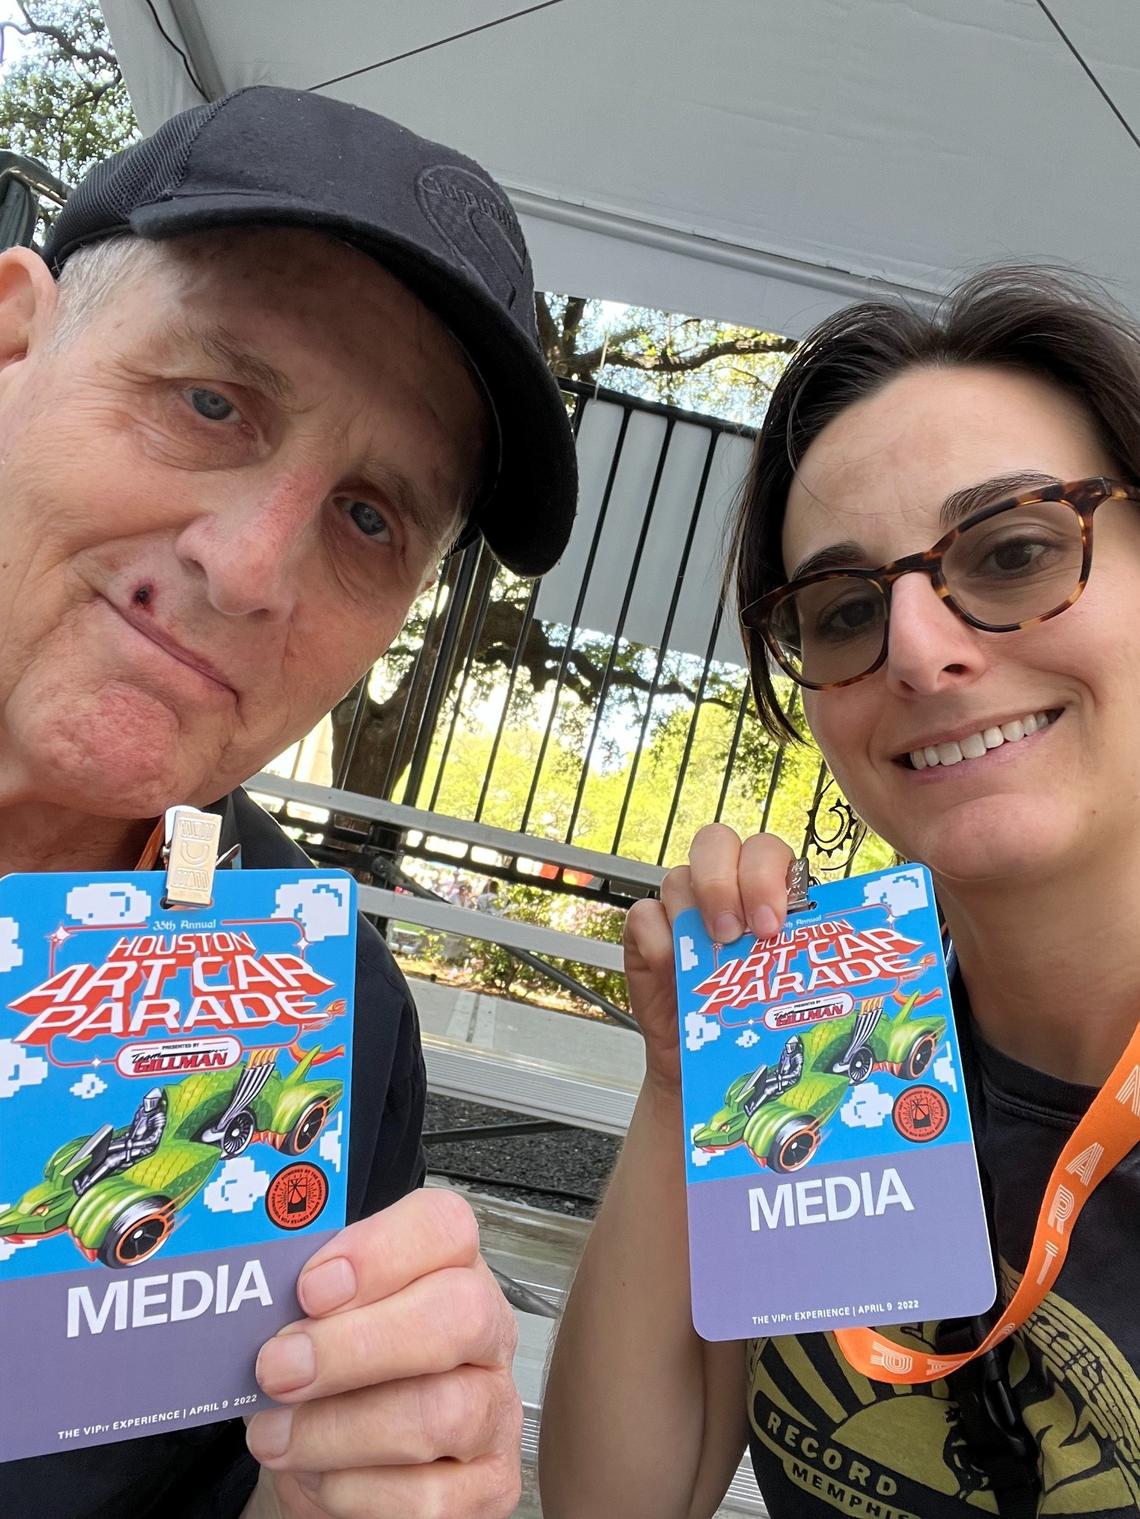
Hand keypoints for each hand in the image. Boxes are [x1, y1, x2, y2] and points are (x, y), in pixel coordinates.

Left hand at [246, 1188, 520, 1518]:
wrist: (332, 1466)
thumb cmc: (327, 1380)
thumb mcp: (310, 1326)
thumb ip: (298, 1300)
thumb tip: (253, 1299)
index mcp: (448, 1268)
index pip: (443, 1226)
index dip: (379, 1250)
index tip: (310, 1286)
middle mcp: (486, 1332)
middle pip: (457, 1315)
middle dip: (356, 1345)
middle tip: (279, 1367)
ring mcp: (496, 1411)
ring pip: (439, 1414)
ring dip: (336, 1431)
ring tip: (277, 1437)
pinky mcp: (489, 1489)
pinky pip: (429, 1498)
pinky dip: (357, 1492)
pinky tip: (326, 1479)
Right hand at [624, 824, 793, 1092]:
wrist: (707, 1071)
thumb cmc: (757, 1028)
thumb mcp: (795, 994)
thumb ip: (815, 971)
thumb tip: (859, 977)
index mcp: (768, 893)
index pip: (766, 851)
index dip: (766, 874)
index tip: (772, 924)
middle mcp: (724, 891)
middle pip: (716, 843)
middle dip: (725, 880)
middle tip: (737, 932)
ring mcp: (683, 912)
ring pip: (678, 877)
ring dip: (695, 911)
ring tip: (711, 954)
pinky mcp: (648, 936)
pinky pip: (644, 916)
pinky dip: (660, 940)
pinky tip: (675, 970)